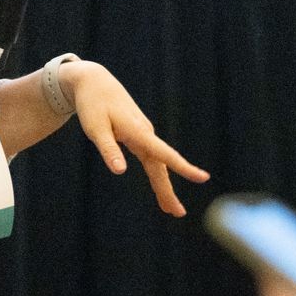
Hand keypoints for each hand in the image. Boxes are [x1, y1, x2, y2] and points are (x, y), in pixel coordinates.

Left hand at [64, 62, 208, 215]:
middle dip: (168, 191)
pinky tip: (160, 187)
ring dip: (163, 187)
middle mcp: (146, 133)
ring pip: (157, 165)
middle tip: (177, 213)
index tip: (203, 178)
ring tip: (169, 209)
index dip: (183, 168)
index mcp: (138, 132)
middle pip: (161, 167)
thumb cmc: (92, 105)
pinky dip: (157, 175)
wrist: (93, 81)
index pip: (164, 154)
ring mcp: (144, 134)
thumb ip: (108, 150)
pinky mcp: (139, 135)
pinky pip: (152, 159)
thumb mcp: (95, 128)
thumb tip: (120, 172)